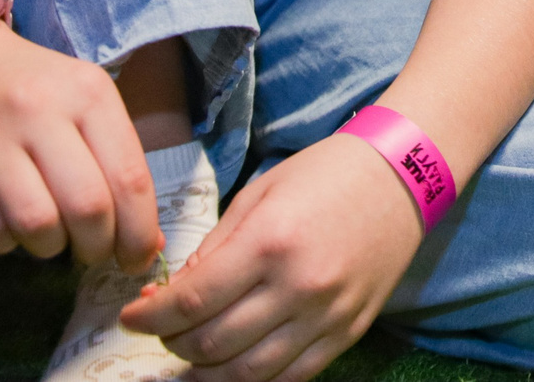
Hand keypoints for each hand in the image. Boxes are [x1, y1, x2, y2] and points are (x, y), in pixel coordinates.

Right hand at [0, 23, 160, 270]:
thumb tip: (148, 245)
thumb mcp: (88, 104)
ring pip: (36, 226)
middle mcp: (38, 110)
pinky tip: (10, 223)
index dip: (139, 233)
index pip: (129, 178)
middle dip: (97, 247)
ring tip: (51, 233)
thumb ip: (120, 167)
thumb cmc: (37, 91)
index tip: (138, 258)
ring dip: (50, 247)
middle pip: (86, 208)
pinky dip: (6, 243)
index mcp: (87, 93)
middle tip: (92, 250)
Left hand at [122, 131, 423, 381]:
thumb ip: (216, 247)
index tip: (131, 316)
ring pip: (248, 373)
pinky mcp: (348, 332)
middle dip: (173, 344)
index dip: (151, 316)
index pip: (193, 300)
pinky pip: (293, 377)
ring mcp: (327, 316)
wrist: (402, 175)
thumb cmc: (326, 174)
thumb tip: (177, 293)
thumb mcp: (260, 193)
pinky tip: (234, 368)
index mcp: (270, 243)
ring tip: (190, 356)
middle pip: (214, 343)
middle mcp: (298, 286)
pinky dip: (255, 381)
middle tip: (161, 330)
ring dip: (206, 373)